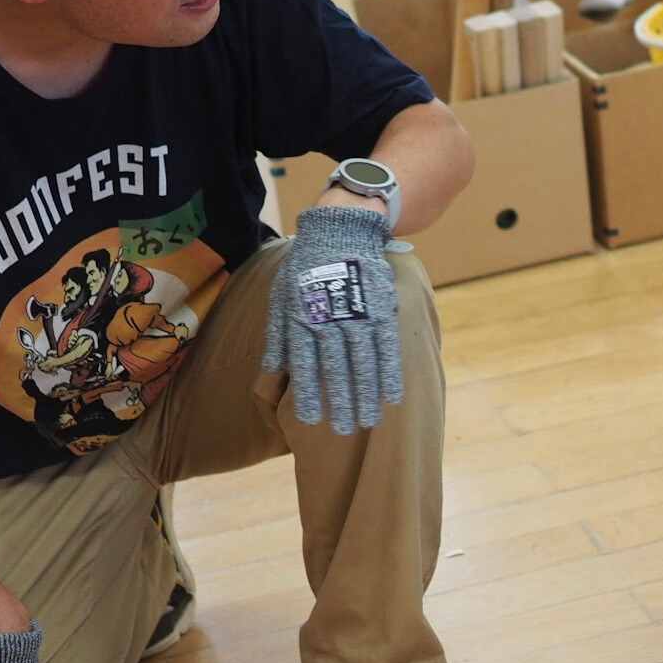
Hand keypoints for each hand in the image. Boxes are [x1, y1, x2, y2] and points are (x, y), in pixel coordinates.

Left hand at [263, 204, 402, 433]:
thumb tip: (270, 372)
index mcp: (302, 319)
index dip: (308, 394)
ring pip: (364, 363)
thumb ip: (279, 336)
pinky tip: (392, 395)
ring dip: (367, 395)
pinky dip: (390, 372)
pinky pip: (388, 347)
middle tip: (343, 430)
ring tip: (369, 421)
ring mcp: (358, 315)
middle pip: (337, 369)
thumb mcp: (282, 297)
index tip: (311, 421)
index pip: (305, 365)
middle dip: (341, 402)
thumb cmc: (305, 268)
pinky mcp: (381, 308)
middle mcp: (330, 320)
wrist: (340, 231)